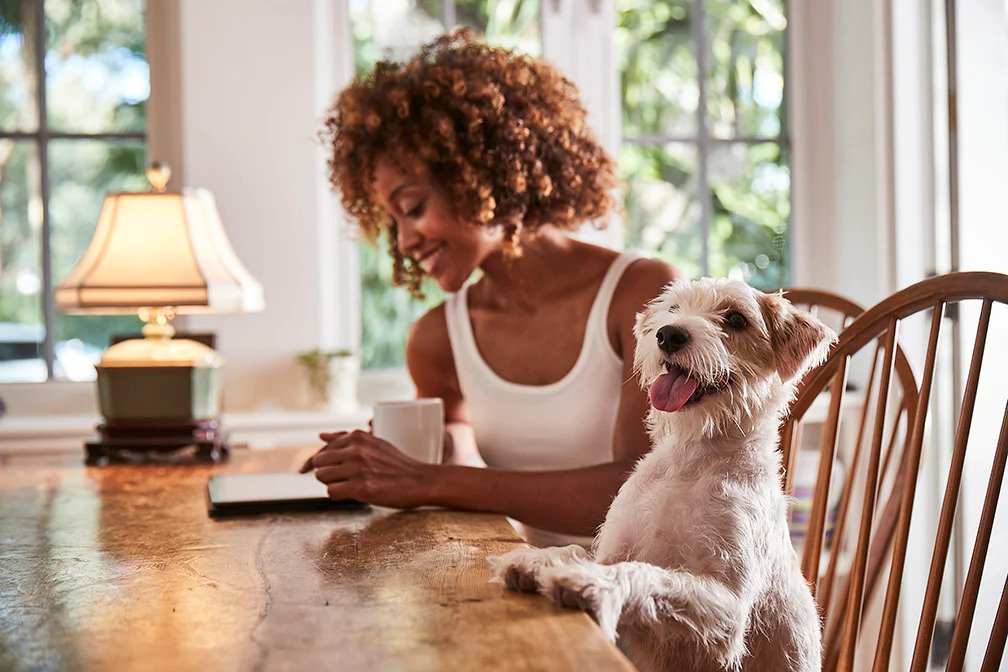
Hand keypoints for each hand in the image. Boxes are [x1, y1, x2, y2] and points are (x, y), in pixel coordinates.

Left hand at [298, 429, 437, 508]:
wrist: (421, 481)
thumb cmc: (397, 464)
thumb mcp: (374, 443)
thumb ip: (346, 438)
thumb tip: (321, 435)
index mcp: (357, 437)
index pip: (322, 449)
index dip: (310, 462)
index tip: (302, 470)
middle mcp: (355, 449)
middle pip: (319, 463)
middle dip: (327, 473)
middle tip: (343, 480)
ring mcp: (358, 468)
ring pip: (323, 478)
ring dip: (333, 485)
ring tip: (350, 486)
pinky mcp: (361, 487)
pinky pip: (332, 493)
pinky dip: (339, 496)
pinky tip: (352, 494)